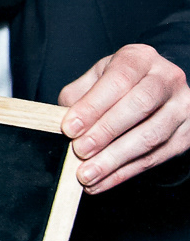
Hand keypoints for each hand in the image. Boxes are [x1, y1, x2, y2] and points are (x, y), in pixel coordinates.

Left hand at [58, 44, 189, 192]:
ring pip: (151, 137)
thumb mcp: (95, 79)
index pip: (118, 80)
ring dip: (115, 160)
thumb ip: (78, 96)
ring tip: (87, 174)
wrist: (154, 91)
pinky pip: (156, 158)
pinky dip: (124, 173)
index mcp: (140, 59)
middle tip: (79, 151)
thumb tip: (62, 122)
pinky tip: (101, 182)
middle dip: (105, 132)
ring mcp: (183, 107)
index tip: (70, 128)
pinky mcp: (188, 135)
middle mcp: (168, 79)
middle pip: (139, 107)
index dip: (93, 106)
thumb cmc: (117, 84)